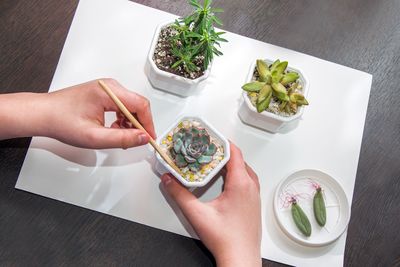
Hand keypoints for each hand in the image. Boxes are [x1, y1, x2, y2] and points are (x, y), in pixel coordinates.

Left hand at [0, 78, 155, 148]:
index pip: (141, 105)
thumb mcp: (94, 137)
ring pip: (131, 106)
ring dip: (130, 122)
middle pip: (137, 104)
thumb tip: (143, 137)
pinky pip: (122, 105)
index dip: (148, 123)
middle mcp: (110, 86)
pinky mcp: (104, 93)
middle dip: (138, 124)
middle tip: (133, 140)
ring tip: (118, 136)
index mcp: (108, 92)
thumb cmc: (62, 122)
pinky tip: (113, 129)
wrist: (43, 114)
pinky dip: (122, 119)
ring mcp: (107, 88)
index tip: (149, 138)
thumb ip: (122, 138)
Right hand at [161, 143, 261, 266]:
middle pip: (240, 160)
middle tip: (208, 148)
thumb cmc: (226, 239)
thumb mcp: (197, 214)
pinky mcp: (254, 204)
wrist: (241, 259)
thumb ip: (179, 195)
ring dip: (232, 164)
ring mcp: (255, 196)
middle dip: (224, 152)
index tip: (212, 136)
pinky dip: (237, 174)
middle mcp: (251, 187)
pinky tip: (225, 181)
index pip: (235, 153)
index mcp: (241, 184)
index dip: (223, 142)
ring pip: (245, 171)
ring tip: (216, 162)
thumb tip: (168, 180)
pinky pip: (248, 181)